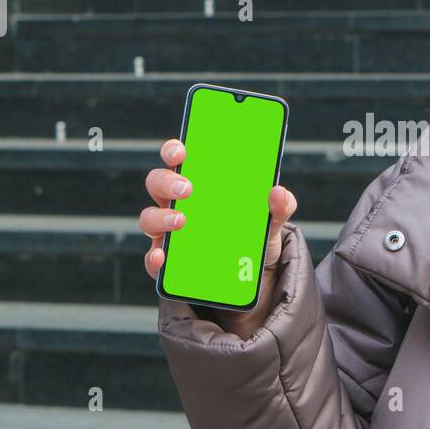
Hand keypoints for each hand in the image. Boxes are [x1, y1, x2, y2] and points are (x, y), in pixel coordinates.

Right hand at [140, 136, 297, 287]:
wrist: (254, 278)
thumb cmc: (254, 237)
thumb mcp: (271, 221)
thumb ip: (280, 206)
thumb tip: (278, 192)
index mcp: (200, 183)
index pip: (178, 158)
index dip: (174, 150)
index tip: (182, 151)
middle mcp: (178, 203)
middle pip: (157, 182)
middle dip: (167, 182)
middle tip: (188, 189)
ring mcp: (169, 232)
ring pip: (149, 217)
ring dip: (160, 217)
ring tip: (182, 221)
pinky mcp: (168, 262)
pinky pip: (153, 259)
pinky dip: (155, 257)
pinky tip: (163, 257)